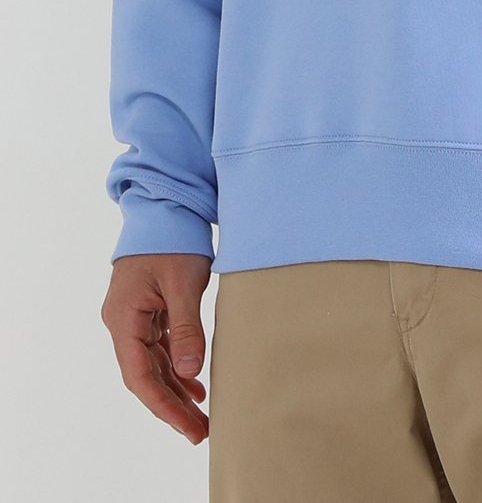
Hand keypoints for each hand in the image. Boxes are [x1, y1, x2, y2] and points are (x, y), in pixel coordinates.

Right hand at [101, 253, 212, 443]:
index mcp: (123, 318)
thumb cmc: (172, 238)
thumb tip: (189, 371)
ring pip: (153, 364)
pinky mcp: (148, 310)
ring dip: (175, 390)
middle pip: (145, 375)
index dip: (162, 406)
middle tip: (200, 432)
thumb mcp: (182, 283)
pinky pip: (160, 347)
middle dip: (171, 406)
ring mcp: (134, 316)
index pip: (138, 376)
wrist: (165, 206)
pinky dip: (176, 366)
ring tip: (200, 416)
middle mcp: (123, 322)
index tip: (187, 427)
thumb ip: (186, 327)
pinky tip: (194, 384)